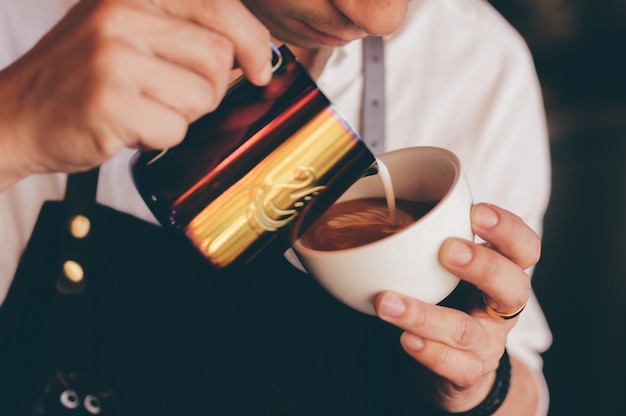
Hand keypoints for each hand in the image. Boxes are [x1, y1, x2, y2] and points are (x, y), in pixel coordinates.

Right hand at [0, 0, 271, 186]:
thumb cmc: (81, 79)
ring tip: (142, 108)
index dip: (254, 41)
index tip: (261, 69)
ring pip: (203, 96)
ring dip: (182, 115)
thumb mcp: (125, 31)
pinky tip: (127, 128)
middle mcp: (122, 14)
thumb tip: (257, 53)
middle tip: (170, 96)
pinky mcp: (110, 102)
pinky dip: (159, 139)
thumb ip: (183, 30)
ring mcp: (114, 57)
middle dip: (209, 88)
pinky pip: (175, 130)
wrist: (15, 115)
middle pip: (219, 58)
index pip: (221, 6)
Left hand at [374, 203, 539, 412]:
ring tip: (387, 302)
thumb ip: (437, 243)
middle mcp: (502, 309)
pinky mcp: (470, 373)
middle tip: (448, 250)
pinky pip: (455, 366)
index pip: (524, 248)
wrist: (460, 368)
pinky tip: (406, 338)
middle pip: (513, 286)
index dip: (507, 229)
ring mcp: (488, 344)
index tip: (476, 211)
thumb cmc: (453, 305)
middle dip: (483, 265)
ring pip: (466, 330)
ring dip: (424, 314)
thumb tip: (392, 208)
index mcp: (504, 275)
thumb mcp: (453, 272)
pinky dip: (429, 352)